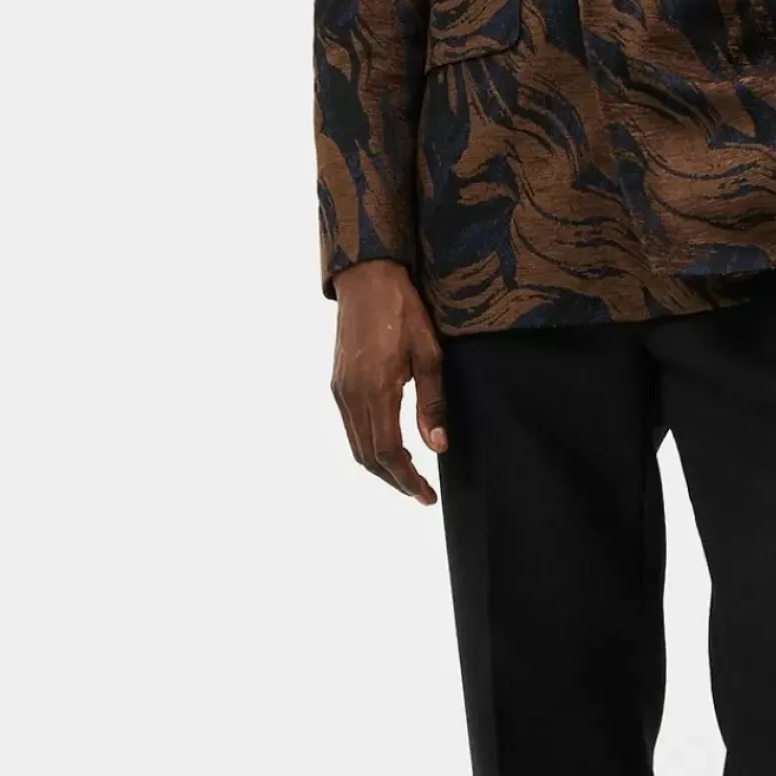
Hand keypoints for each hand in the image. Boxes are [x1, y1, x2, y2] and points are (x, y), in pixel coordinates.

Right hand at [329, 260, 447, 503]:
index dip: (407, 479)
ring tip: (407, 476)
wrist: (366, 279)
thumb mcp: (429, 354)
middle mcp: (351, 395)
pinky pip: (351, 427)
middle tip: (420, 492)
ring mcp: (341, 390)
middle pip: (367, 457)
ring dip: (380, 467)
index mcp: (376, 390)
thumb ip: (432, 402)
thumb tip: (437, 446)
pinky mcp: (338, 384)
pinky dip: (368, 447)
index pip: (387, 452)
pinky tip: (389, 447)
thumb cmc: (402, 311)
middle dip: (394, 480)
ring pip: (356, 445)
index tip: (426, 496)